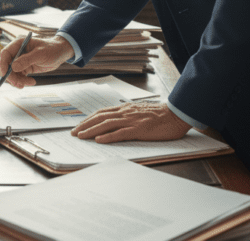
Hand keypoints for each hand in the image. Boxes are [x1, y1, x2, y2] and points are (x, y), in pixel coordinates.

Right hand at [0, 34, 73, 88]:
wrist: (61, 52)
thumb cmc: (52, 49)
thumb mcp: (40, 54)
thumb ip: (27, 60)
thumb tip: (13, 67)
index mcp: (19, 43)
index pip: (5, 53)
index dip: (3, 64)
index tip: (5, 75)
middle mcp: (18, 51)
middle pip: (7, 65)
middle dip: (12, 76)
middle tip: (19, 84)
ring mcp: (21, 60)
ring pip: (13, 72)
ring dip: (18, 80)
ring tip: (29, 83)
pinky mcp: (25, 67)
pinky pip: (19, 75)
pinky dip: (23, 81)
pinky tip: (31, 82)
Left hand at [70, 101, 190, 142]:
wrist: (176, 115)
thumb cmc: (160, 115)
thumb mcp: (140, 112)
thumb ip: (129, 115)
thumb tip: (117, 120)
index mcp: (126, 109)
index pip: (102, 112)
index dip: (89, 119)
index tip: (79, 125)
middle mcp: (126, 113)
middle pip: (100, 117)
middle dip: (85, 125)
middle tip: (73, 133)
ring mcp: (131, 121)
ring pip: (106, 125)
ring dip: (91, 131)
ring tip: (81, 136)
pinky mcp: (139, 130)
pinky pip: (120, 133)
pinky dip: (108, 137)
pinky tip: (99, 140)